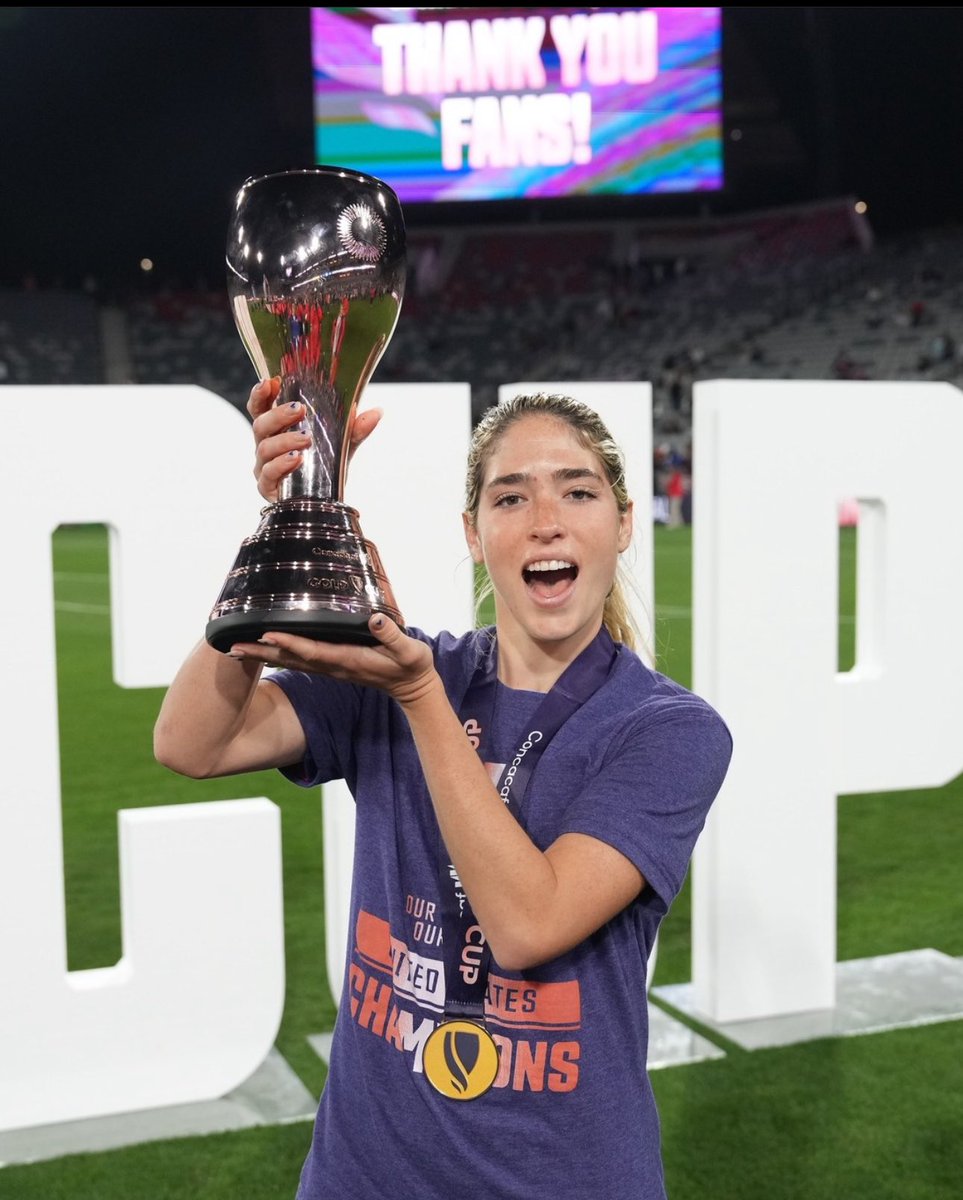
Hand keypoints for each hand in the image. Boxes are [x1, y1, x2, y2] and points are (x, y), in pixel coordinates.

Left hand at [228, 613, 437, 706]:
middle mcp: (334, 665)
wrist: (412, 687)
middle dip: (262, 652)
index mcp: (349, 659)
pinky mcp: (332, 664)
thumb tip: (374, 619)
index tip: (266, 635)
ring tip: (237, 647)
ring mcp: (331, 667)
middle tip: (232, 646)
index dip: (289, 644)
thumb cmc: (411, 665)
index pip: (313, 651)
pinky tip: (264, 648)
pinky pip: (299, 660)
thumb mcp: (409, 651)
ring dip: (264, 655)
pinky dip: (278, 655)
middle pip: (292, 658)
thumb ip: (391, 635)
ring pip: (291, 661)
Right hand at [246, 377, 382, 503]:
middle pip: (260, 425)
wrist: (326, 499)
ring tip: (305, 438)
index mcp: (276, 429)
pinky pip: (268, 474)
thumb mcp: (342, 444)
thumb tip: (377, 412)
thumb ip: (355, 428)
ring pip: (264, 449)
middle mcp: (266, 445)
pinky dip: (281, 465)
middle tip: (299, 409)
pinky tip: (296, 460)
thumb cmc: (325, 465)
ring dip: (284, 441)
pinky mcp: (267, 487)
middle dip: (278, 415)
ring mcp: (264, 466)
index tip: (269, 382)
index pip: (260, 408)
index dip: (260, 394)